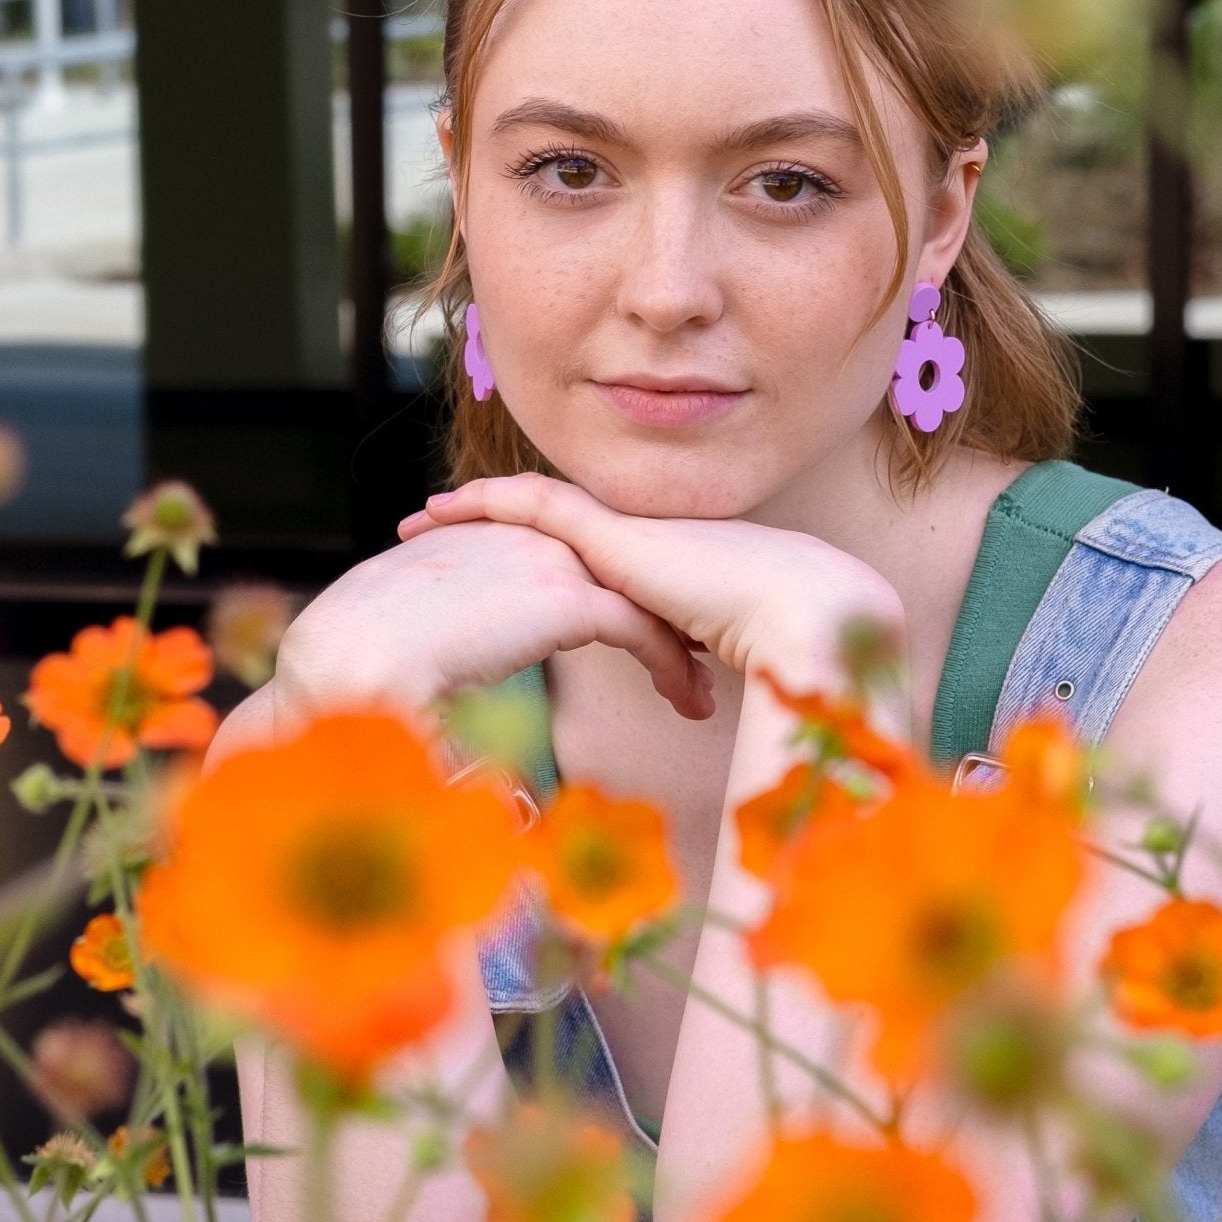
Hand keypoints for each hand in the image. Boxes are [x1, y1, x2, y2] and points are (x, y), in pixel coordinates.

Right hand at [274, 518, 714, 720]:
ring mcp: (548, 560)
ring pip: (640, 597)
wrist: (350, 655)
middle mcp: (525, 537)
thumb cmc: (360, 662)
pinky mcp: (566, 598)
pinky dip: (671, 665)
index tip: (632, 634)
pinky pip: (641, 629)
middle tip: (690, 654)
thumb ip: (446, 643)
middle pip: (616, 569)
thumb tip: (455, 693)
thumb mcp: (411, 636)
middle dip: (656, 612)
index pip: (567, 558)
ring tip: (698, 690)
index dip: (607, 596)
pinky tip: (688, 703)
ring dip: (675, 646)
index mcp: (488, 539)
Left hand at [396, 475, 904, 684]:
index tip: (487, 569)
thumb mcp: (709, 665)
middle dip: (486, 533)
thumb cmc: (775, 651)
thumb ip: (684, 675)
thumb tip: (690, 715)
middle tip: (431, 538)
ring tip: (420, 524)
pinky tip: (440, 510)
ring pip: (526, 506)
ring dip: (470, 514)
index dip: (530, 555)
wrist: (802, 614)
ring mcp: (621, 528)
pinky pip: (529, 505)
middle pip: (543, 524)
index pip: (579, 551)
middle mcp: (633, 537)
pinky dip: (481, 505)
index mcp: (651, 566)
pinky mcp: (610, 530)